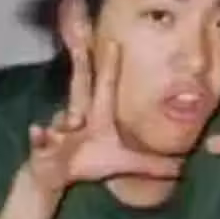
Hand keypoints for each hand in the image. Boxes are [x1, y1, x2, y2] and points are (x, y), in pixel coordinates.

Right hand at [24, 40, 180, 202]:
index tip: (115, 41)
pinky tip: (37, 131)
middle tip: (82, 44)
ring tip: (74, 122)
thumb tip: (183, 169)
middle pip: (79, 86)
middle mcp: (78, 117)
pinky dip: (39, 137)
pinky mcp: (43, 148)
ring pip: (63, 117)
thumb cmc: (90, 162)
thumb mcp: (125, 164)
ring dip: (66, 119)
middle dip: (80, 65)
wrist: (57, 176)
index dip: (109, 65)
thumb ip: (153, 165)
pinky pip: (40, 140)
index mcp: (97, 116)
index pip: (105, 86)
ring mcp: (59, 130)